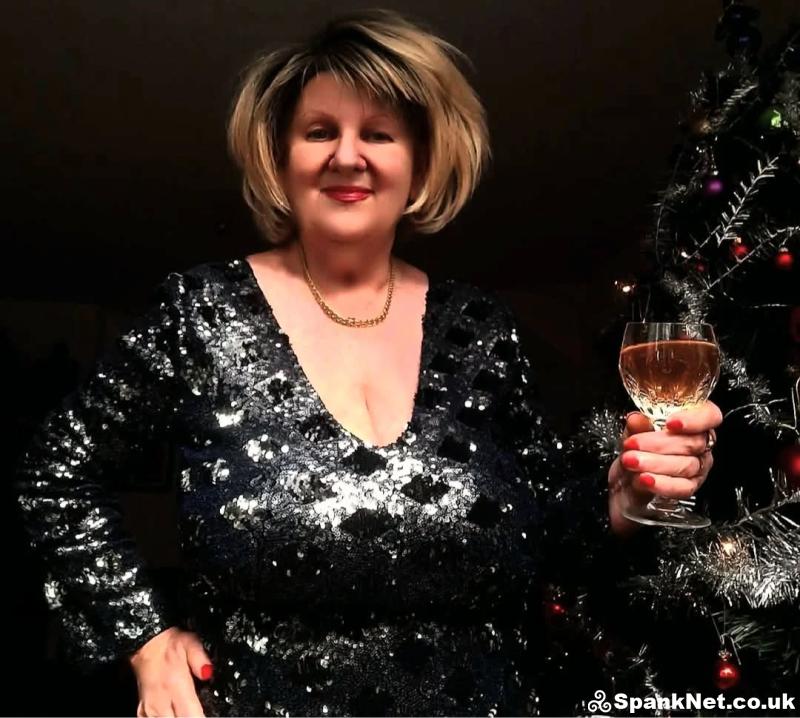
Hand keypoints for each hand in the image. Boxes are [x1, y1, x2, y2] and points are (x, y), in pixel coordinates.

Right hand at [129, 626, 212, 716]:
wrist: (145, 644)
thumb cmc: (169, 644)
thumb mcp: (191, 643)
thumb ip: (201, 659)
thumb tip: (208, 672)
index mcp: (175, 685)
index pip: (192, 716)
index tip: (208, 714)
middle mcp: (161, 702)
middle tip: (198, 712)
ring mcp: (149, 710)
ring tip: (188, 711)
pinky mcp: (142, 712)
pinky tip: (174, 713)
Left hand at [607, 401, 722, 536]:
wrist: (626, 480)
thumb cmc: (635, 451)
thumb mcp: (633, 433)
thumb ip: (637, 425)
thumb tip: (636, 418)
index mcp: (692, 422)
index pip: (709, 415)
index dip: (694, 419)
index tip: (670, 423)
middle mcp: (700, 445)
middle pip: (692, 442)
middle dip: (658, 444)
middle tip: (632, 444)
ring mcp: (698, 467)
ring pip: (686, 465)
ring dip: (654, 463)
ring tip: (631, 461)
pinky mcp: (689, 487)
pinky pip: (683, 487)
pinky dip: (662, 483)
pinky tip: (644, 479)